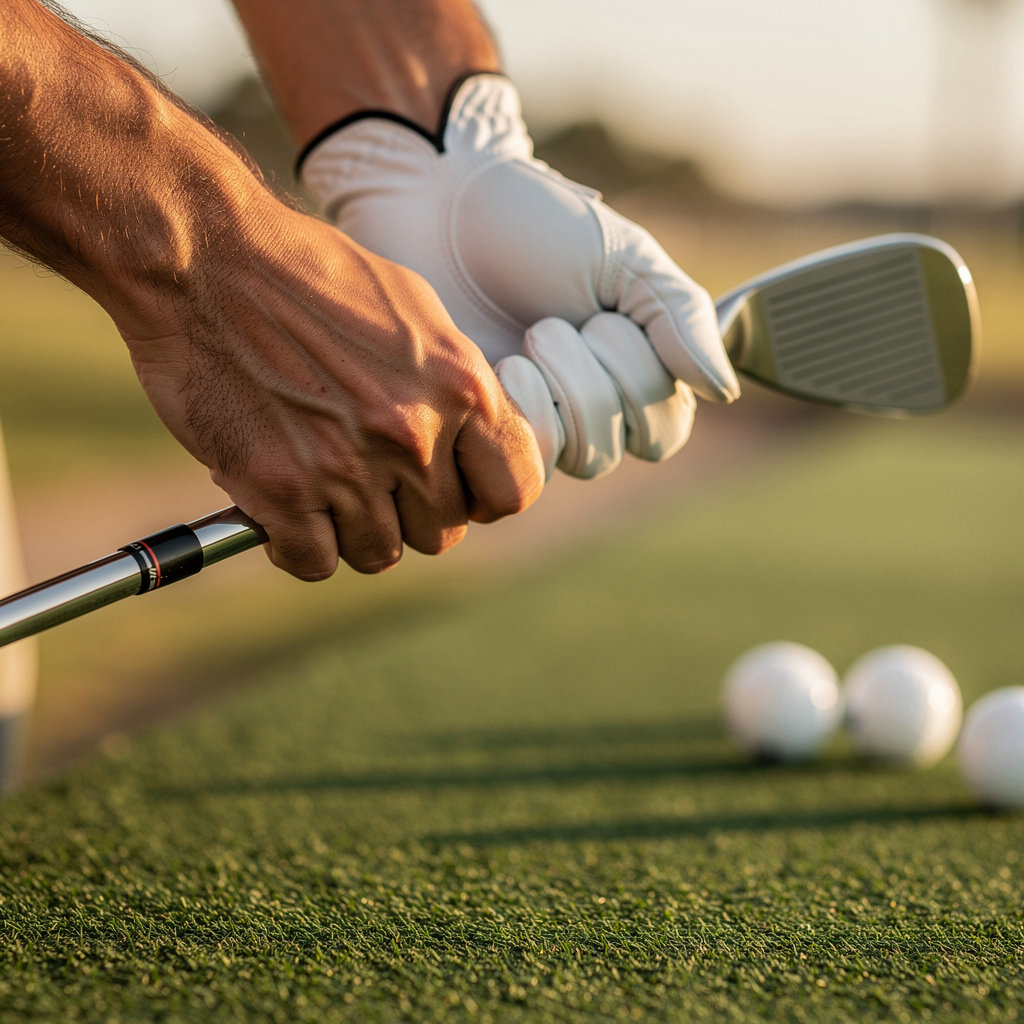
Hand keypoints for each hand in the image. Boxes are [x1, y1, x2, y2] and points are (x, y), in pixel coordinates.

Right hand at [119, 201, 544, 579]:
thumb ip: (454, 387)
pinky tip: (281, 507)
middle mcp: (414, 434)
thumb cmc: (309, 275)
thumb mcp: (414, 312)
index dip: (480, 498)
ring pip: (379, 553)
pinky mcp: (280, 489)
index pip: (511, 492)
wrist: (204, 256)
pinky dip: (297, 545)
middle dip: (407, 513)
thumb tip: (476, 442)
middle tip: (366, 477)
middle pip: (441, 532)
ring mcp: (347, 466)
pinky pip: (314, 562)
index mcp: (461, 388)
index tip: (451, 489)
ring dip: (351, 531)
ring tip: (321, 485)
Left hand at [301, 73, 739, 478]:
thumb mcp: (624, 256)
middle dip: (600, 376)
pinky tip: (500, 365)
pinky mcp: (494, 432)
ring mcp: (545, 422)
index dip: (643, 377)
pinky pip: (535, 458)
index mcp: (638, 365)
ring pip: (590, 458)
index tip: (606, 316)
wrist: (440, 213)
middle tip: (555, 320)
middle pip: (634, 445)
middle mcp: (596, 405)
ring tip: (528, 336)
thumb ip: (681, 317)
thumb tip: (724, 391)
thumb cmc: (535, 225)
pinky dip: (526, 407)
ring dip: (564, 388)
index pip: (671, 424)